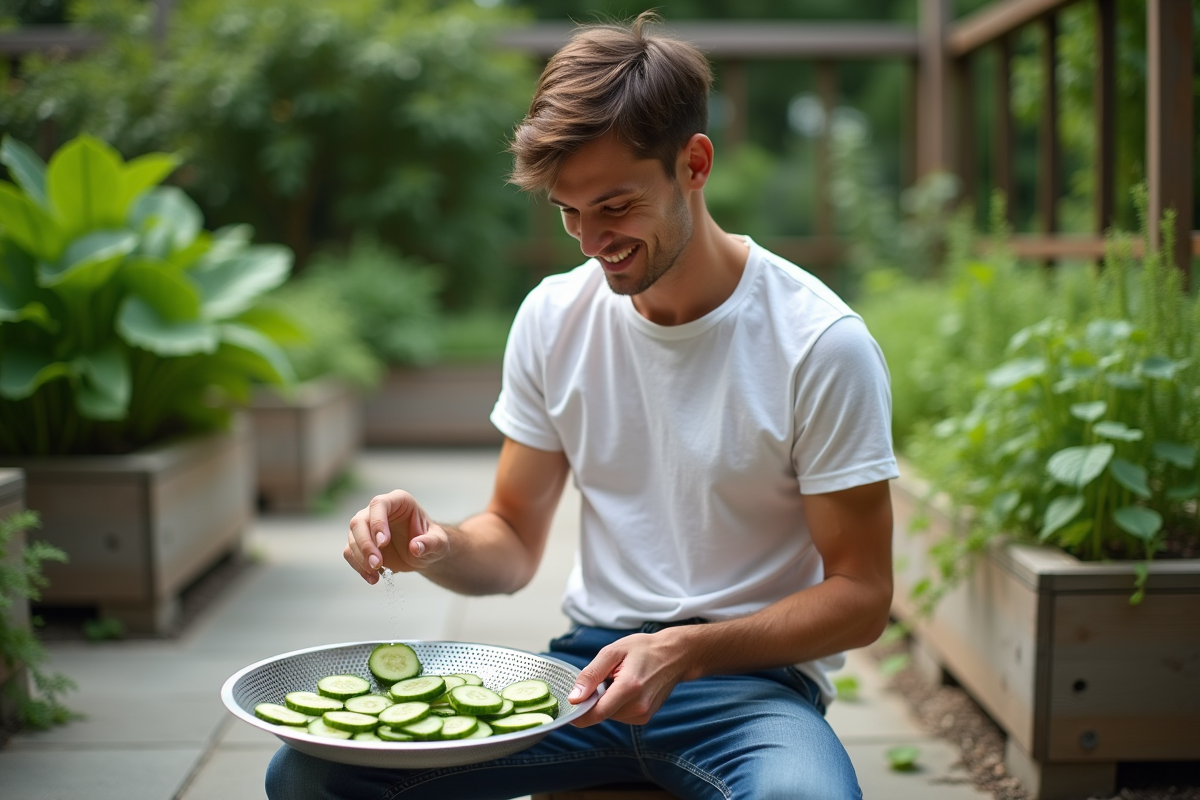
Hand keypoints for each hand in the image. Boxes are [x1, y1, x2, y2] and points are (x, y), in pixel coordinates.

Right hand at [343, 490, 447, 584]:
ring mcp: (367, 526)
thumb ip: (431, 543)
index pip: (379, 504)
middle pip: (359, 521)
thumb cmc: (431, 542)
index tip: (383, 542)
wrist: (424, 554)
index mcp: (398, 501)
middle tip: (377, 564)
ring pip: (352, 538)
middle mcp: (378, 510)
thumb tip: (415, 547)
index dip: (378, 522)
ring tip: (376, 574)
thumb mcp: (439, 543)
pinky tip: (373, 578)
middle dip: (365, 544)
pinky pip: (350, 553)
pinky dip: (358, 567)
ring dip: (360, 558)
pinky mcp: (360, 543)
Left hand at [566, 631, 689, 726]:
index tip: (569, 703)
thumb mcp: (613, 652)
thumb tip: (574, 697)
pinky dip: (616, 703)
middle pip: (600, 713)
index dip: (578, 712)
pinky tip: (627, 688)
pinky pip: (619, 715)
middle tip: (606, 677)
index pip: (595, 713)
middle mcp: (638, 707)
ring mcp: (643, 715)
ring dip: (606, 700)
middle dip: (595, 698)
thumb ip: (591, 675)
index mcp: (629, 688)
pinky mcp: (644, 718)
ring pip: (609, 715)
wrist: (675, 655)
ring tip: (619, 680)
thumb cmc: (644, 649)